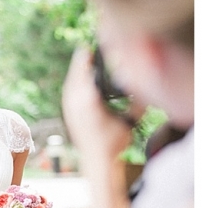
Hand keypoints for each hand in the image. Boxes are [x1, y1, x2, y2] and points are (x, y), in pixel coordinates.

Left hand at [62, 47, 133, 164]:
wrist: (97, 159)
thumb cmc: (114, 141)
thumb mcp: (128, 121)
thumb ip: (135, 103)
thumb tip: (139, 87)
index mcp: (89, 103)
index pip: (85, 76)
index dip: (86, 61)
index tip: (89, 48)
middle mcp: (76, 104)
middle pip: (75, 77)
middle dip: (80, 62)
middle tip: (86, 49)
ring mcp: (69, 110)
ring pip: (70, 84)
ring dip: (76, 72)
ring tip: (82, 59)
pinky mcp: (68, 114)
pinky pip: (69, 93)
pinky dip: (74, 83)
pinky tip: (78, 78)